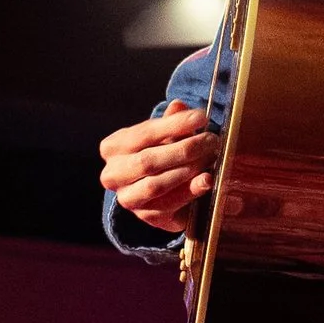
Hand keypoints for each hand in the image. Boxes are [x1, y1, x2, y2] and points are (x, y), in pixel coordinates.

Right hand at [100, 102, 218, 234]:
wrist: (161, 190)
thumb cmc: (161, 153)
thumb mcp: (165, 134)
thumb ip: (171, 121)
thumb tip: (178, 105)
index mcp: (112, 148)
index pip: (143, 134)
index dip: (174, 125)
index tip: (201, 117)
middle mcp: (112, 175)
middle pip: (148, 161)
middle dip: (183, 150)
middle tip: (211, 141)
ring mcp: (127, 198)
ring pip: (155, 185)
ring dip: (187, 171)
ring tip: (211, 158)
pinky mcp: (146, 217)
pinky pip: (168, 205)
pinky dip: (189, 192)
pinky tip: (206, 181)